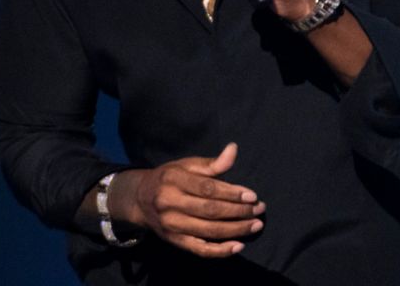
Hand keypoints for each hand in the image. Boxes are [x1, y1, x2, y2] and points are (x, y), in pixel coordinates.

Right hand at [113, 143, 264, 256]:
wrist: (140, 199)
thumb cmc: (169, 178)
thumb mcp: (186, 164)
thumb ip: (212, 163)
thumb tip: (233, 149)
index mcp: (174, 180)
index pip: (207, 189)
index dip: (232, 193)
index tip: (252, 195)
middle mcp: (170, 203)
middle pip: (210, 211)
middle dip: (239, 211)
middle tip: (260, 209)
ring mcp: (171, 225)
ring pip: (209, 231)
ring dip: (236, 230)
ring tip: (256, 224)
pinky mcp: (174, 241)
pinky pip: (200, 249)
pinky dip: (220, 250)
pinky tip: (238, 245)